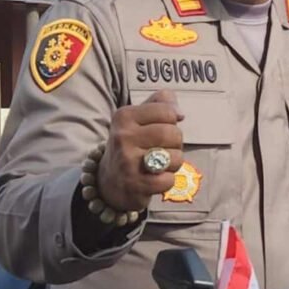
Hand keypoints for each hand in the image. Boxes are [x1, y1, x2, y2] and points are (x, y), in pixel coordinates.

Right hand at [99, 90, 185, 213]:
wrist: (109, 181)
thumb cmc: (131, 144)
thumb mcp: (139, 117)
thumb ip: (162, 103)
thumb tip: (180, 113)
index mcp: (124, 116)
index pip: (167, 111)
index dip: (171, 120)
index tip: (161, 127)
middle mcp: (123, 137)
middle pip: (173, 133)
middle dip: (176, 142)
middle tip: (163, 148)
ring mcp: (128, 162)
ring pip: (175, 157)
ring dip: (173, 163)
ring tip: (159, 164)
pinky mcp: (136, 185)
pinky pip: (169, 180)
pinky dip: (167, 180)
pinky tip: (155, 178)